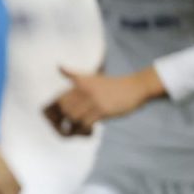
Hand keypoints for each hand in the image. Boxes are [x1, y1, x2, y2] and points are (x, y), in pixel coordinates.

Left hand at [42, 66, 163, 136]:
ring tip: (82, 124)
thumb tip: (59, 66)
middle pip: (65, 109)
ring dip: (76, 123)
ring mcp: (93, 101)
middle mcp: (85, 90)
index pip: (60, 99)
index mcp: (80, 83)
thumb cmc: (111, 84)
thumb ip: (74, 74)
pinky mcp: (103, 110)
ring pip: (74, 117)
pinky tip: (91, 126)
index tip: (64, 114)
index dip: (60, 109)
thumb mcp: (91, 76)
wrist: (134, 88)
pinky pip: (86, 123)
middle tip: (74, 121)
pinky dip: (85, 127)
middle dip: (67, 117)